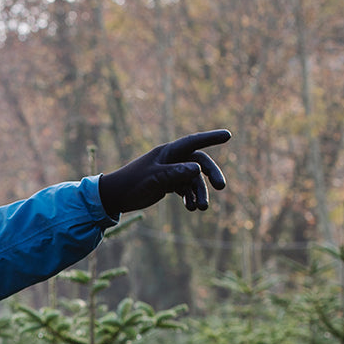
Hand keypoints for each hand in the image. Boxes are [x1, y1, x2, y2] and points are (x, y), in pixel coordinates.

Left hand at [98, 129, 230, 214]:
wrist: (115, 196)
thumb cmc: (132, 183)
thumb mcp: (154, 178)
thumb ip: (175, 173)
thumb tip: (197, 169)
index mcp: (168, 152)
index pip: (193, 142)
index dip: (211, 138)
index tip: (228, 135)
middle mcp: (172, 159)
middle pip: (199, 162)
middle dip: (211, 174)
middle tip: (221, 186)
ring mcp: (171, 172)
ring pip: (193, 179)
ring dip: (199, 193)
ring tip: (201, 208)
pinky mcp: (168, 184)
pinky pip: (186, 189)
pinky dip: (190, 197)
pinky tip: (191, 208)